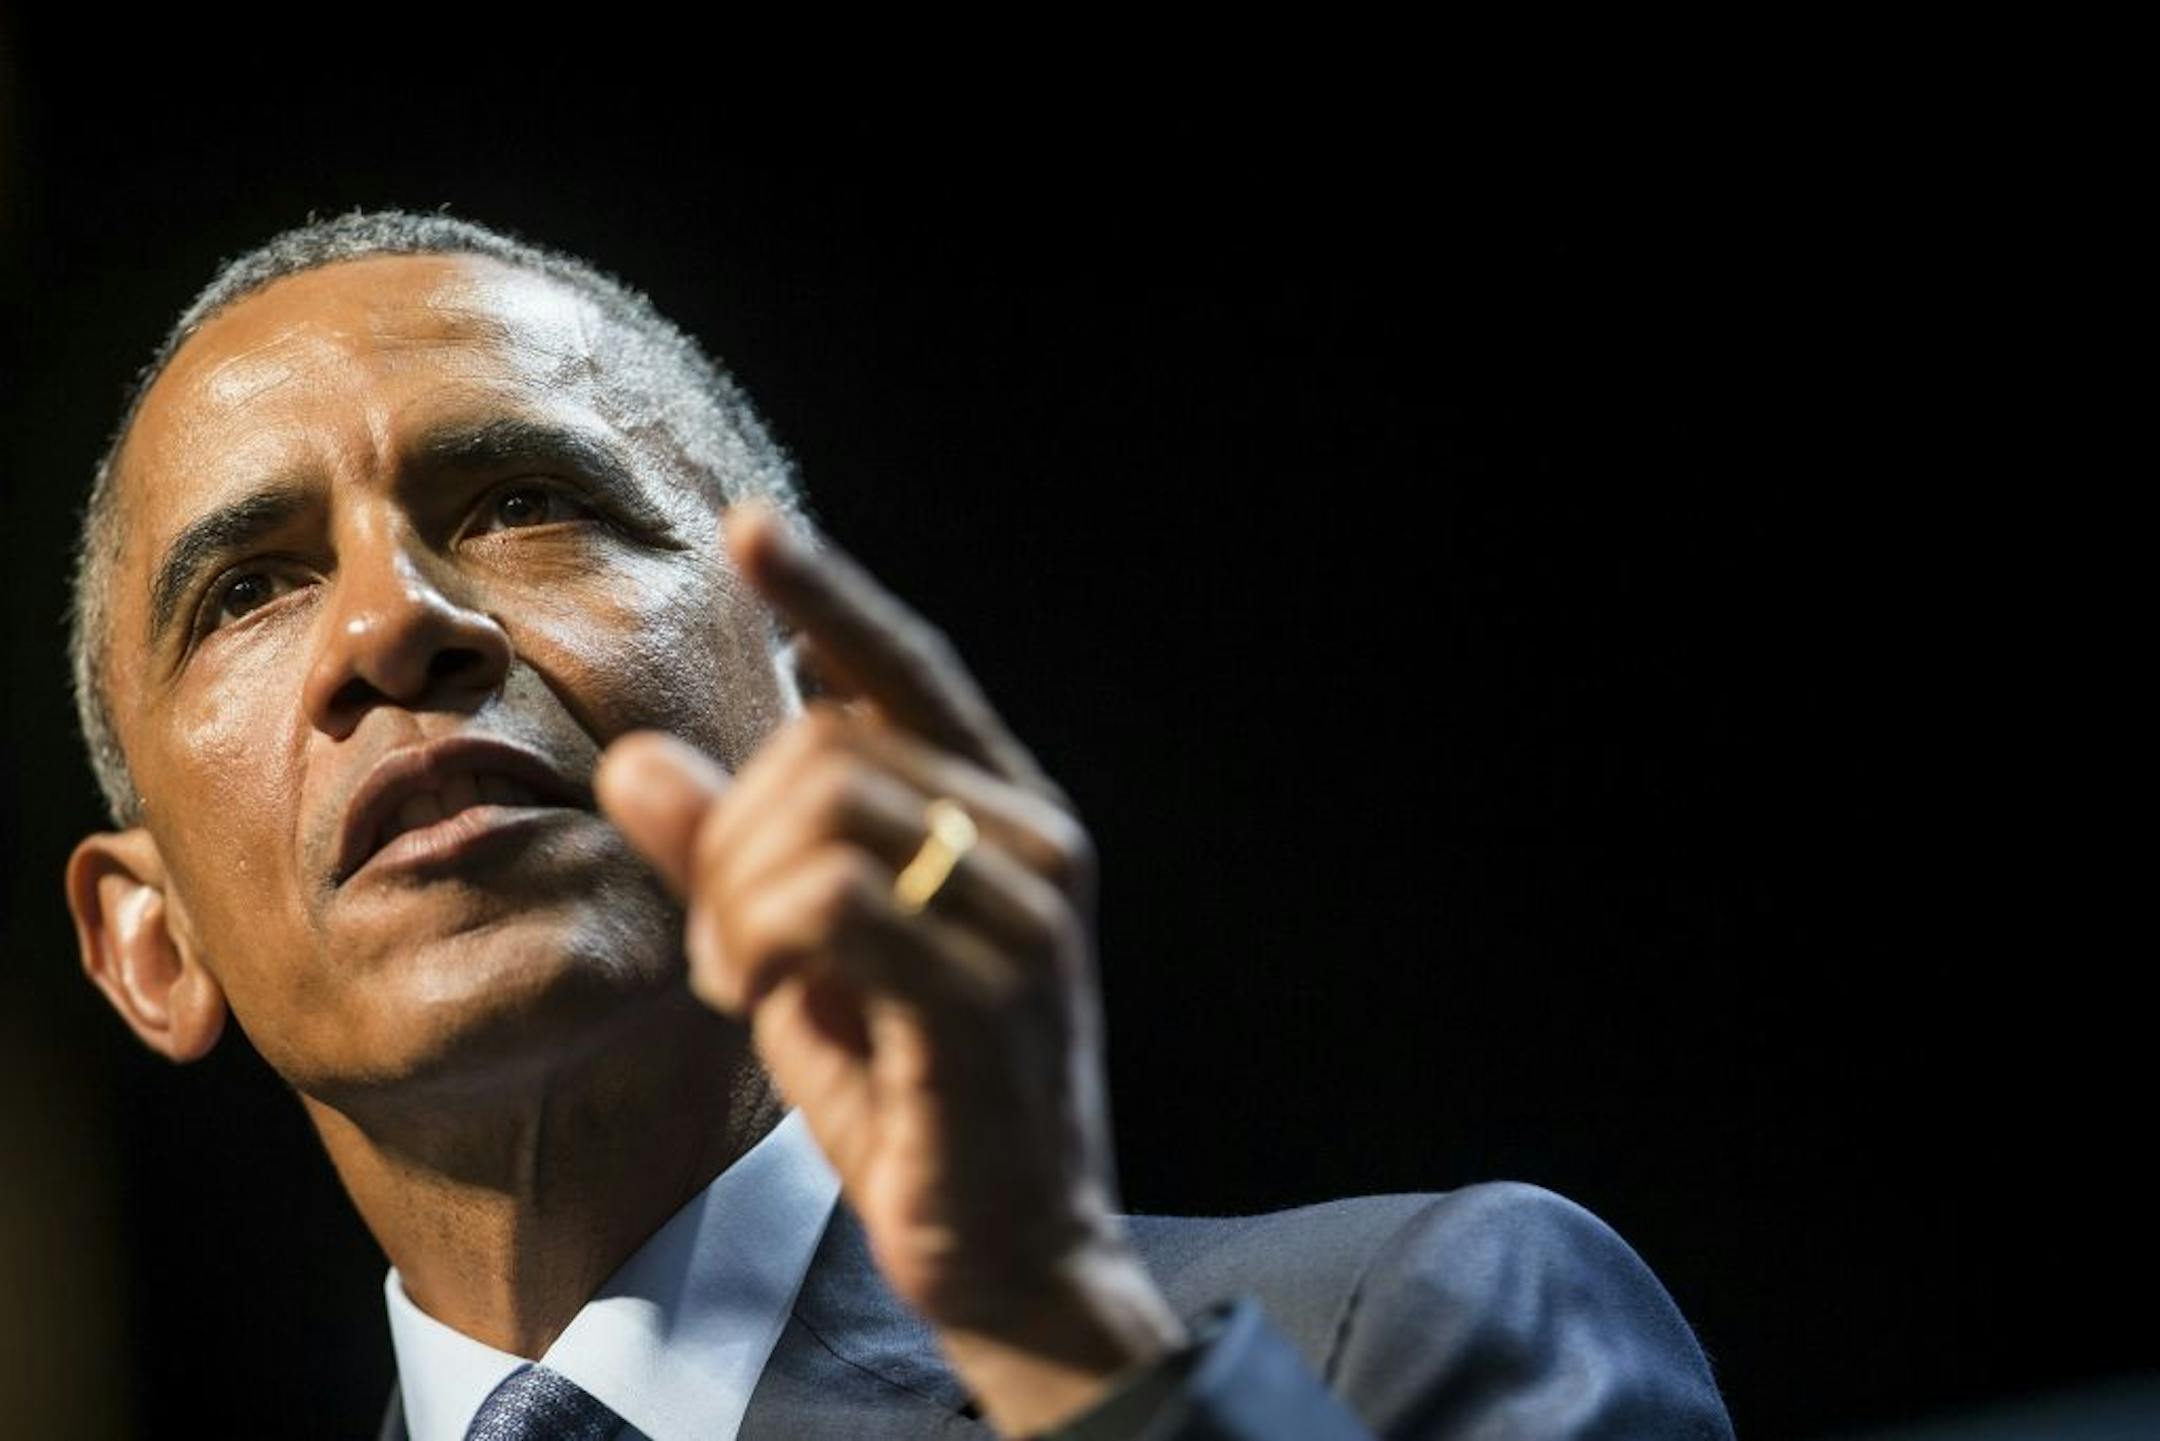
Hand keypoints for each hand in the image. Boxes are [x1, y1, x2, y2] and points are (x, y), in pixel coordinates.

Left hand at [595, 499, 1186, 1435]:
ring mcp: (1026, 912)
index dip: (829, 594)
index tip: (749, 525)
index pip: (909, 669)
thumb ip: (727, 859)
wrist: (1013, 1252)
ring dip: (737, 897)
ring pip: (823, 812)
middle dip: (730, 832)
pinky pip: (834, 900)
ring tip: (738, 978)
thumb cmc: (908, 1097)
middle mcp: (1033, 840)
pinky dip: (759, 940)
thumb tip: (638, 758)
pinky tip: (757, 997)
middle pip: (828, 741)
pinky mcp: (994, 990)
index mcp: (1002, 813)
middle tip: (719, 940)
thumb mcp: (799, 962)